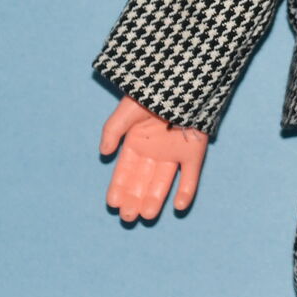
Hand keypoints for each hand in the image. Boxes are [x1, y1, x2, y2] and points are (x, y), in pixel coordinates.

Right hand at [99, 95, 207, 221]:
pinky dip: (186, 191)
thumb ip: (114, 128)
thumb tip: (103, 152)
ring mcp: (174, 152)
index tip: (113, 203)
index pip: (125, 169)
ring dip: (155, 198)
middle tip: (128, 216)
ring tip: (147, 215)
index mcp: (137, 140)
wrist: (186, 79)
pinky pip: (190, 175)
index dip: (119, 186)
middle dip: (134, 198)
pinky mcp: (194, 151)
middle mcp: (154, 150)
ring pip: (163, 181)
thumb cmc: (154, 90)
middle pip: (142, 180)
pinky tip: (179, 206)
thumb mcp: (129, 108)